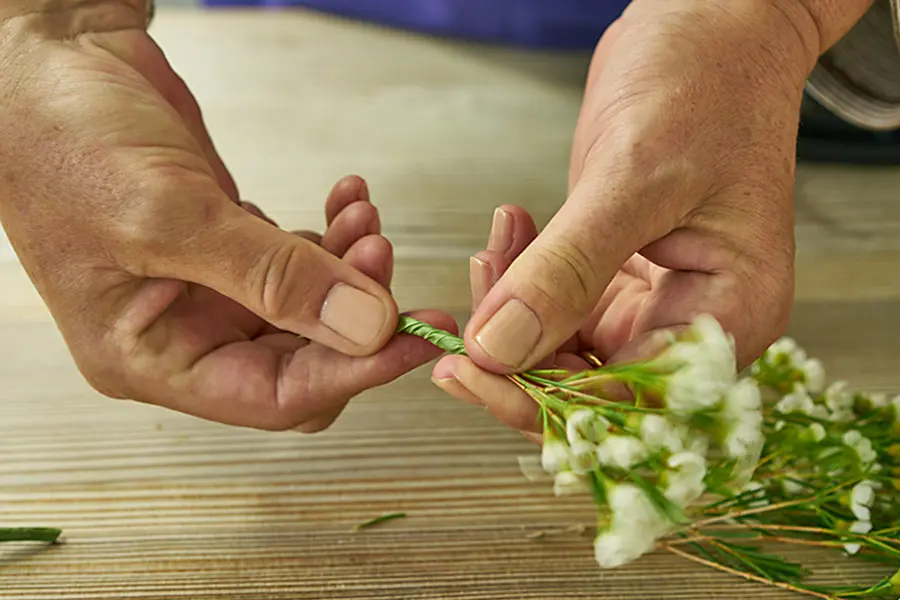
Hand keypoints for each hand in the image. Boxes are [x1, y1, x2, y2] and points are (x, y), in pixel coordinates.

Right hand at [0, 3, 454, 430]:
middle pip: (303, 357)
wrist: (49, 60)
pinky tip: (348, 199)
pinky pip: (305, 261)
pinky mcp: (234, 244)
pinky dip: (336, 235)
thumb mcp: (170, 216)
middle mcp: (185, 333)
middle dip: (355, 314)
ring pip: (313, 309)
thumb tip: (366, 327)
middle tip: (385, 261)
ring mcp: (214, 288)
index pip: (274, 397)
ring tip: (366, 219)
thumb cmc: (65, 141)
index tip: (415, 338)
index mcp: (150, 358)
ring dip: (352, 269)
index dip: (352, 373)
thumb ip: (272, 278)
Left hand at [458, 0, 868, 379]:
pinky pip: (556, 302)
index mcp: (727, 315)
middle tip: (459, 330)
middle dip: (518, 357)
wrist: (709, 25)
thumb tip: (499, 350)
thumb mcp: (633, 177)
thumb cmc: (705, 83)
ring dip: (513, 311)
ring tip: (493, 251)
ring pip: (563, 346)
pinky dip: (521, 276)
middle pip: (591, 385)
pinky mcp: (618, 272)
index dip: (546, 402)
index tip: (472, 375)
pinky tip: (509, 231)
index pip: (631, 401)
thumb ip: (567, 270)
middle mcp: (693, 321)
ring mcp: (654, 299)